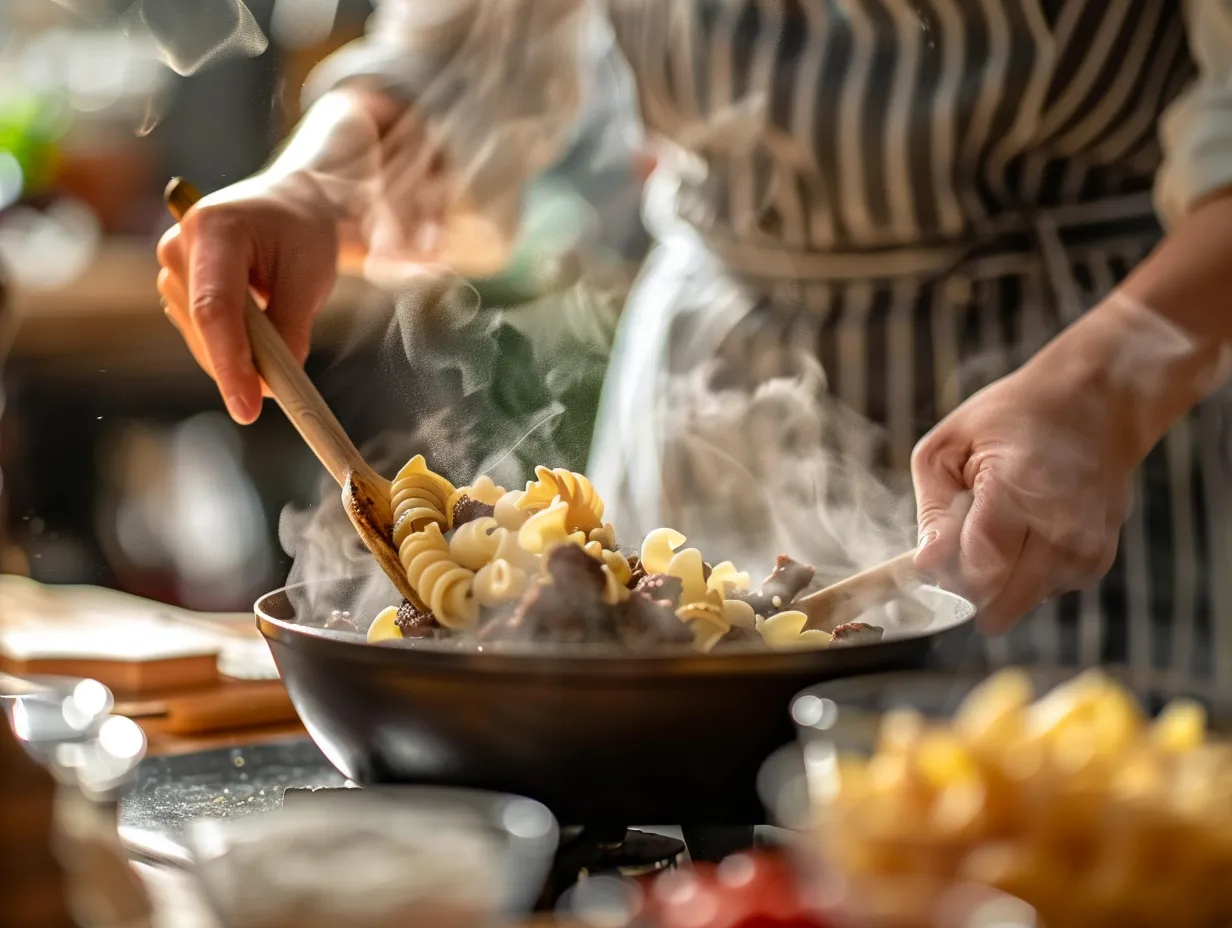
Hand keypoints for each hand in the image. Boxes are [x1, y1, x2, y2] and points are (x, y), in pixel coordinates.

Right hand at [156, 172, 338, 423]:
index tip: (248, 407)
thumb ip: (291, 327)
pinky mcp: (175, 288)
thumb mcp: (310, 276)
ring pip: (200, 338)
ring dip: (239, 357)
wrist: (291, 206)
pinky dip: (232, 349)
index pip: (214, 307)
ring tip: (279, 335)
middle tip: (286, 388)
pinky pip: (201, 335)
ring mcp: (171, 267)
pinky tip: (258, 333)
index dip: (230, 362)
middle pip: (204, 328)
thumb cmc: (303, 234)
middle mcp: (179, 245)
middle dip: (242, 367)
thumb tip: (273, 381)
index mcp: (214, 228)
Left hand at [910, 344, 1135, 632]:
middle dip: (966, 580)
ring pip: (1014, 602)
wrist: (1095, 403)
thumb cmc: (1013, 418)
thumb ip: (933, 511)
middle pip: (996, 598)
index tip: (936, 549)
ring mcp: (1085, 550)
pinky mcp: (1095, 565)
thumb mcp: (949, 447)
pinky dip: (1022, 573)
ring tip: (1000, 523)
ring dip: (996, 577)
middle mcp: (1062, 528)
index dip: (945, 568)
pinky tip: (1025, 532)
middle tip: (964, 535)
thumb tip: (926, 567)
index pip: (975, 568)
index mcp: (1020, 489)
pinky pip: (1038, 593)